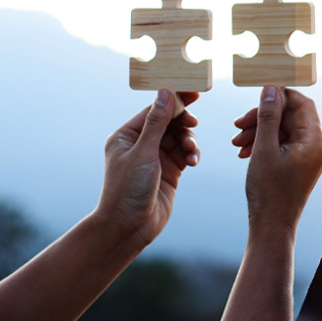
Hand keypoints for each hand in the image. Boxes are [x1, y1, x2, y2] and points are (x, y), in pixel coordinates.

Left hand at [94, 89, 201, 247]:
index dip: (174, 101)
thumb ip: (157, 122)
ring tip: (191, 152)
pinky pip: (185, 153)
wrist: (129, 228)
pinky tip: (193, 162)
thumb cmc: (127, 190)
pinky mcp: (170, 171)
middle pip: (169, 122)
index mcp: (127, 136)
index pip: (154, 110)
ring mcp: (156, 158)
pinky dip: (192, 154)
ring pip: (180, 137)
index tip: (194, 93)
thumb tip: (165, 92)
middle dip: (183, 123)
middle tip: (194, 124)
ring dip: (189, 141)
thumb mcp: (143, 153)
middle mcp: (141, 144)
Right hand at [231, 86, 321, 230]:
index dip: (280, 96)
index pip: (302, 103)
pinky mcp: (301, 164)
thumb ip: (268, 116)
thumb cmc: (269, 191)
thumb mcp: (264, 148)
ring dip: (259, 131)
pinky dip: (265, 143)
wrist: (271, 226)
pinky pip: (284, 144)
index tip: (257, 95)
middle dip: (262, 118)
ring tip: (237, 143)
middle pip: (291, 116)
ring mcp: (309, 156)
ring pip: (284, 130)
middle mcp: (317, 146)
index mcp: (314, 141)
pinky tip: (245, 151)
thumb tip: (271, 89)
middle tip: (238, 125)